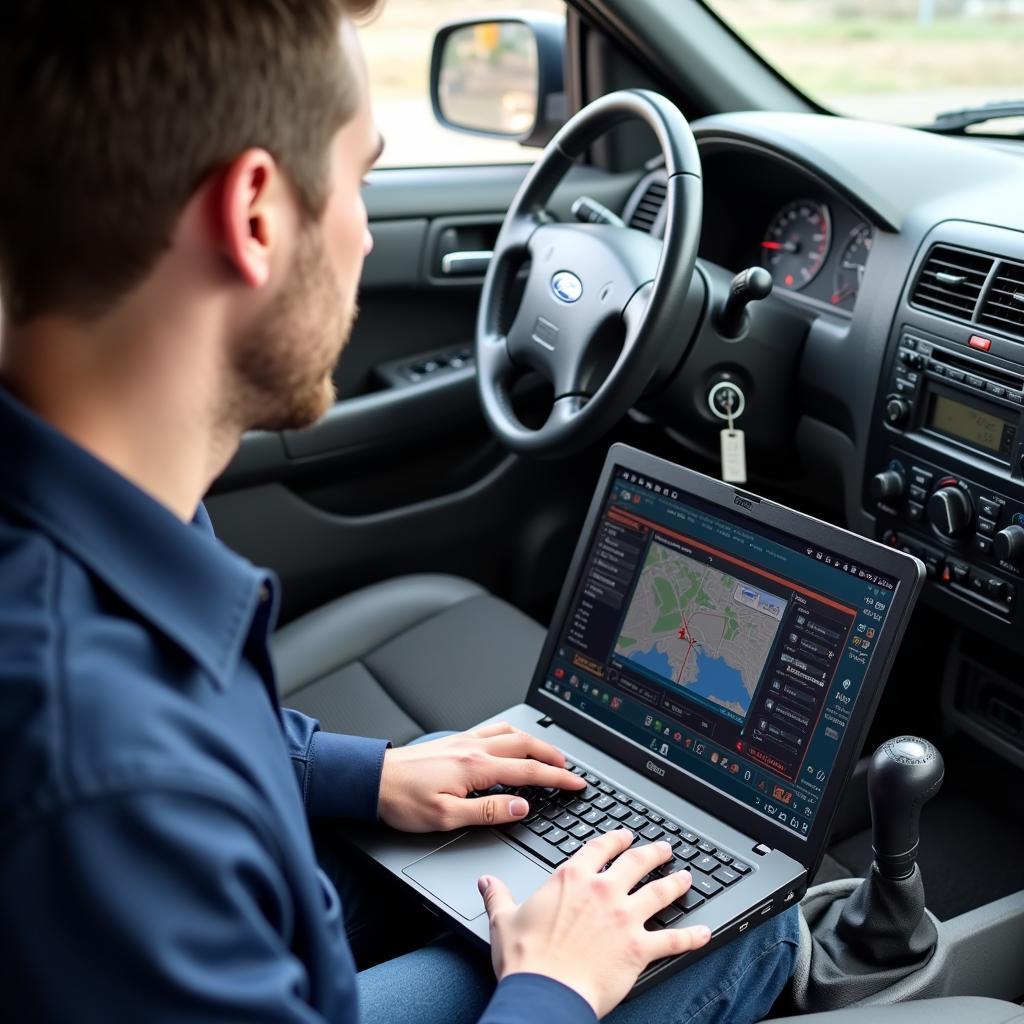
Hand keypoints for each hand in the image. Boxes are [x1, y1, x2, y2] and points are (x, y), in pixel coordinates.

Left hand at [378, 721, 584, 831]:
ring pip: (510, 733)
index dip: (557, 778)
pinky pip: (492, 730)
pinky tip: (512, 741)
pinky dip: (512, 734)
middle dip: (553, 756)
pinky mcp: (453, 740)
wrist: (371, 780)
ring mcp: (463, 741)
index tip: (576, 784)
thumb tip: (521, 807)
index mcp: (476, 767)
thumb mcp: (446, 817)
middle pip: (525, 744)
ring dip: (535, 741)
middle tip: (571, 769)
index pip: (528, 771)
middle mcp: (473, 748)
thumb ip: (488, 811)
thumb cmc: (402, 800)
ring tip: (549, 753)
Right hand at [480, 830, 711, 1017]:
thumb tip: (486, 882)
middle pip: (636, 862)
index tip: (623, 835)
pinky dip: (692, 936)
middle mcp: (602, 891)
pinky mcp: (639, 947)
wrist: (543, 992)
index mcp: (571, 878)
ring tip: (687, 877)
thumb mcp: (503, 919)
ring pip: (659, 892)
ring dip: (676, 883)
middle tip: (664, 848)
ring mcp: (624, 917)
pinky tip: (705, 932)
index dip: (614, 839)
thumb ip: (498, 896)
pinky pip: (674, 940)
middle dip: (653, 852)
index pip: (599, 848)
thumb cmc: (524, 959)